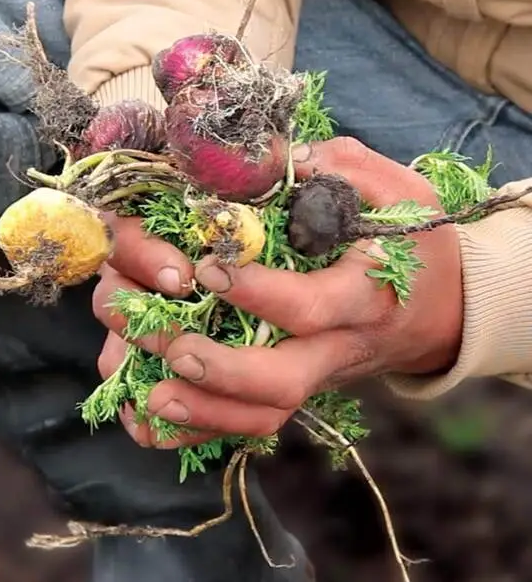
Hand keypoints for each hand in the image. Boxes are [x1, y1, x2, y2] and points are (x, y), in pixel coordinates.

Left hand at [93, 136, 463, 447]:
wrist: (440, 309)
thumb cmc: (411, 242)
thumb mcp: (396, 192)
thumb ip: (339, 168)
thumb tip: (274, 157)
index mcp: (364, 296)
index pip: (311, 307)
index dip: (258, 294)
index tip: (206, 267)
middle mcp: (337, 348)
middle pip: (282, 381)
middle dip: (219, 370)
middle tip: (167, 344)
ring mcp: (314, 377)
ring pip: (260, 414)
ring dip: (200, 409)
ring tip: (146, 393)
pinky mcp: (294, 390)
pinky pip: (246, 425)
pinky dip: (196, 430)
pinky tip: (146, 418)